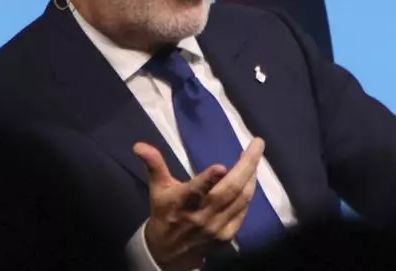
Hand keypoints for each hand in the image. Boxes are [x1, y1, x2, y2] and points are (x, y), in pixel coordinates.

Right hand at [132, 138, 264, 269]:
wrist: (171, 251)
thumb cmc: (164, 212)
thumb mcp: (157, 188)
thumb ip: (154, 165)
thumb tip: (139, 145)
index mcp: (181, 204)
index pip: (195, 191)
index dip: (207, 180)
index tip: (220, 166)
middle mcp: (201, 217)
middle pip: (228, 191)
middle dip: (245, 167)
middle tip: (257, 144)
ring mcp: (217, 227)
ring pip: (240, 199)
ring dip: (250, 176)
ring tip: (255, 156)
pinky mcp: (228, 235)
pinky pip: (243, 210)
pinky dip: (249, 192)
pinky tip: (251, 178)